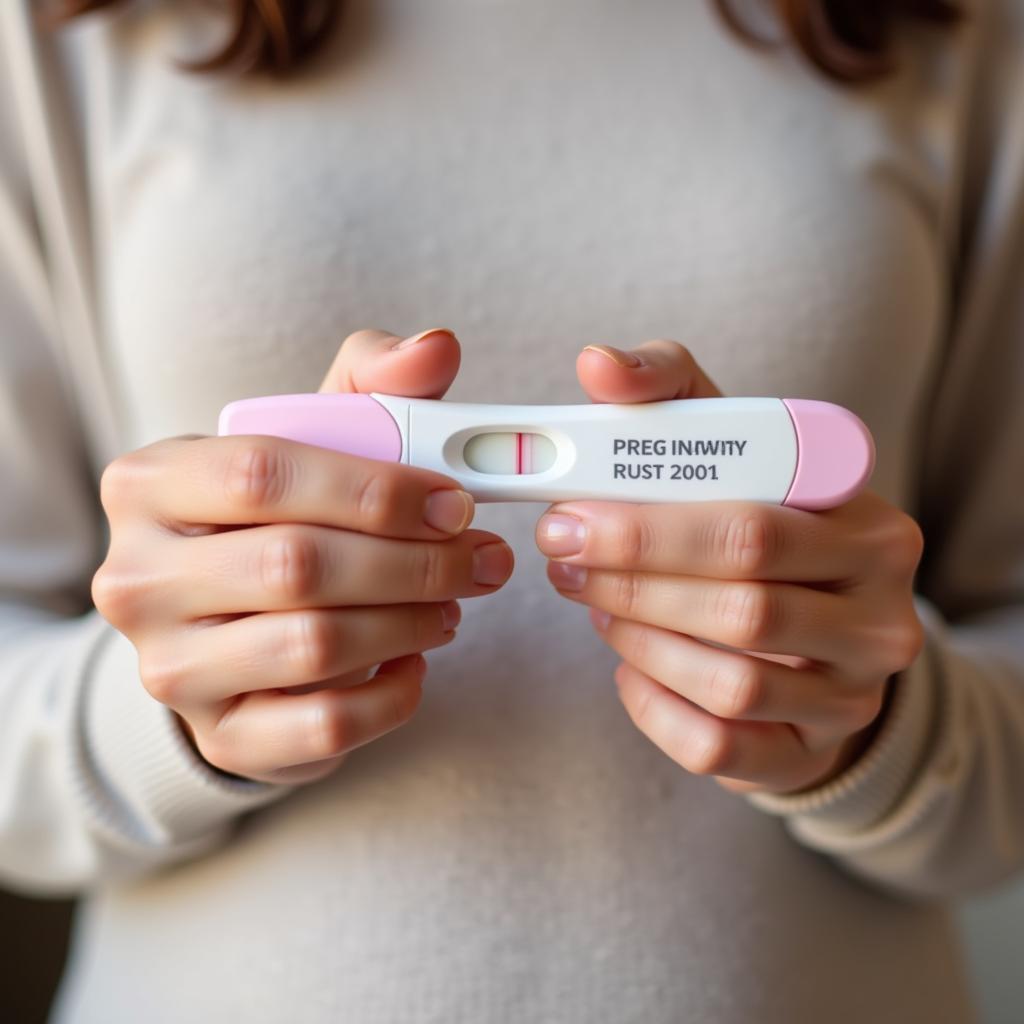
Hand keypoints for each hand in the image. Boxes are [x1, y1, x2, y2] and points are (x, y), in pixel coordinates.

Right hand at [92, 328, 513, 784]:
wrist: (224, 626)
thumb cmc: (277, 518)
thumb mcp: (312, 438)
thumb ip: (372, 385)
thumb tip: (435, 349)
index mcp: (150, 484)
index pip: (262, 474)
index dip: (376, 489)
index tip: (455, 502)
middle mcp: (138, 579)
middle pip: (296, 566)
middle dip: (415, 563)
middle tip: (481, 559)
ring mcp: (170, 668)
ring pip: (314, 647)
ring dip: (411, 622)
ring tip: (453, 604)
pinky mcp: (220, 736)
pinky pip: (324, 725)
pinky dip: (392, 694)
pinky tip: (413, 661)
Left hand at [535, 340, 924, 795]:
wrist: (820, 633)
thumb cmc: (760, 521)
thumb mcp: (729, 443)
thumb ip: (666, 389)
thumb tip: (596, 363)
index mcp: (865, 521)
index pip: (751, 525)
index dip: (646, 528)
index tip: (566, 516)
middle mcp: (880, 609)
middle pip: (741, 606)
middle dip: (630, 584)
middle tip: (564, 561)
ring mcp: (854, 691)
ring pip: (730, 681)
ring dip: (639, 642)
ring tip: (596, 604)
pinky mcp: (812, 751)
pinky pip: (719, 745)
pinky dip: (653, 707)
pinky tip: (627, 668)